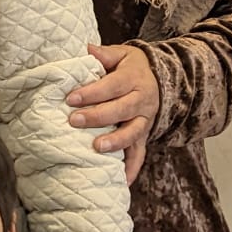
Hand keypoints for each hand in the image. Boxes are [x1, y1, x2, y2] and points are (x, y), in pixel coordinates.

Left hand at [67, 43, 159, 182]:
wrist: (161, 80)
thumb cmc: (133, 67)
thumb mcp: (122, 54)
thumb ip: (104, 54)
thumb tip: (86, 48)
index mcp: (133, 79)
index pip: (112, 86)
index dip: (92, 92)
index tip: (71, 98)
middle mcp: (142, 101)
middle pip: (121, 110)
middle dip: (98, 116)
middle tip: (74, 121)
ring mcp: (144, 120)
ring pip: (133, 133)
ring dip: (116, 142)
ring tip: (97, 148)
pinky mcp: (144, 136)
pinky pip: (140, 154)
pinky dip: (132, 169)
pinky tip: (122, 182)